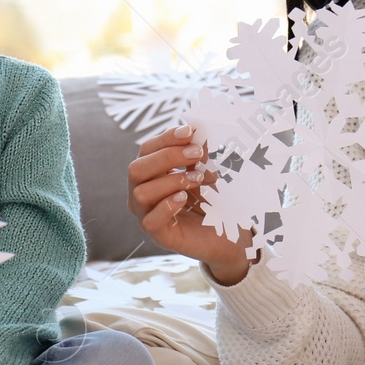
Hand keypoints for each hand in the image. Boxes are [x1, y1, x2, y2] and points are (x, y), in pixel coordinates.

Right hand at [127, 126, 256, 284]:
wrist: (228, 235)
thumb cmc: (212, 199)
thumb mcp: (206, 170)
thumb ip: (199, 153)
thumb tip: (198, 128)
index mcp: (150, 174)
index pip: (146, 150)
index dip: (165, 138)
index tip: (190, 132)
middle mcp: (141, 193)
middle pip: (136, 169)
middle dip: (167, 157)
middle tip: (197, 154)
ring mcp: (146, 215)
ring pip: (141, 193)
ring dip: (171, 181)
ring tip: (197, 178)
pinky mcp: (158, 236)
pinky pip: (150, 221)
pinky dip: (166, 206)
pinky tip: (184, 198)